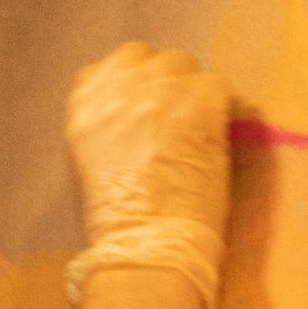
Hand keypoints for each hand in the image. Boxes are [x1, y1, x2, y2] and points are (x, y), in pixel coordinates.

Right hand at [64, 41, 232, 308]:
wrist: (146, 249)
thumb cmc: (115, 227)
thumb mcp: (88, 169)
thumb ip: (106, 130)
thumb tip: (134, 121)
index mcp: (83, 108)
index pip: (109, 69)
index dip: (134, 87)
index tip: (147, 109)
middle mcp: (117, 90)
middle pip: (148, 60)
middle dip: (164, 83)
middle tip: (179, 118)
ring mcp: (158, 92)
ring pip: (184, 65)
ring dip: (193, 91)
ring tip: (200, 128)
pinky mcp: (197, 102)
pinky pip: (218, 84)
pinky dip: (223, 106)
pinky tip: (220, 135)